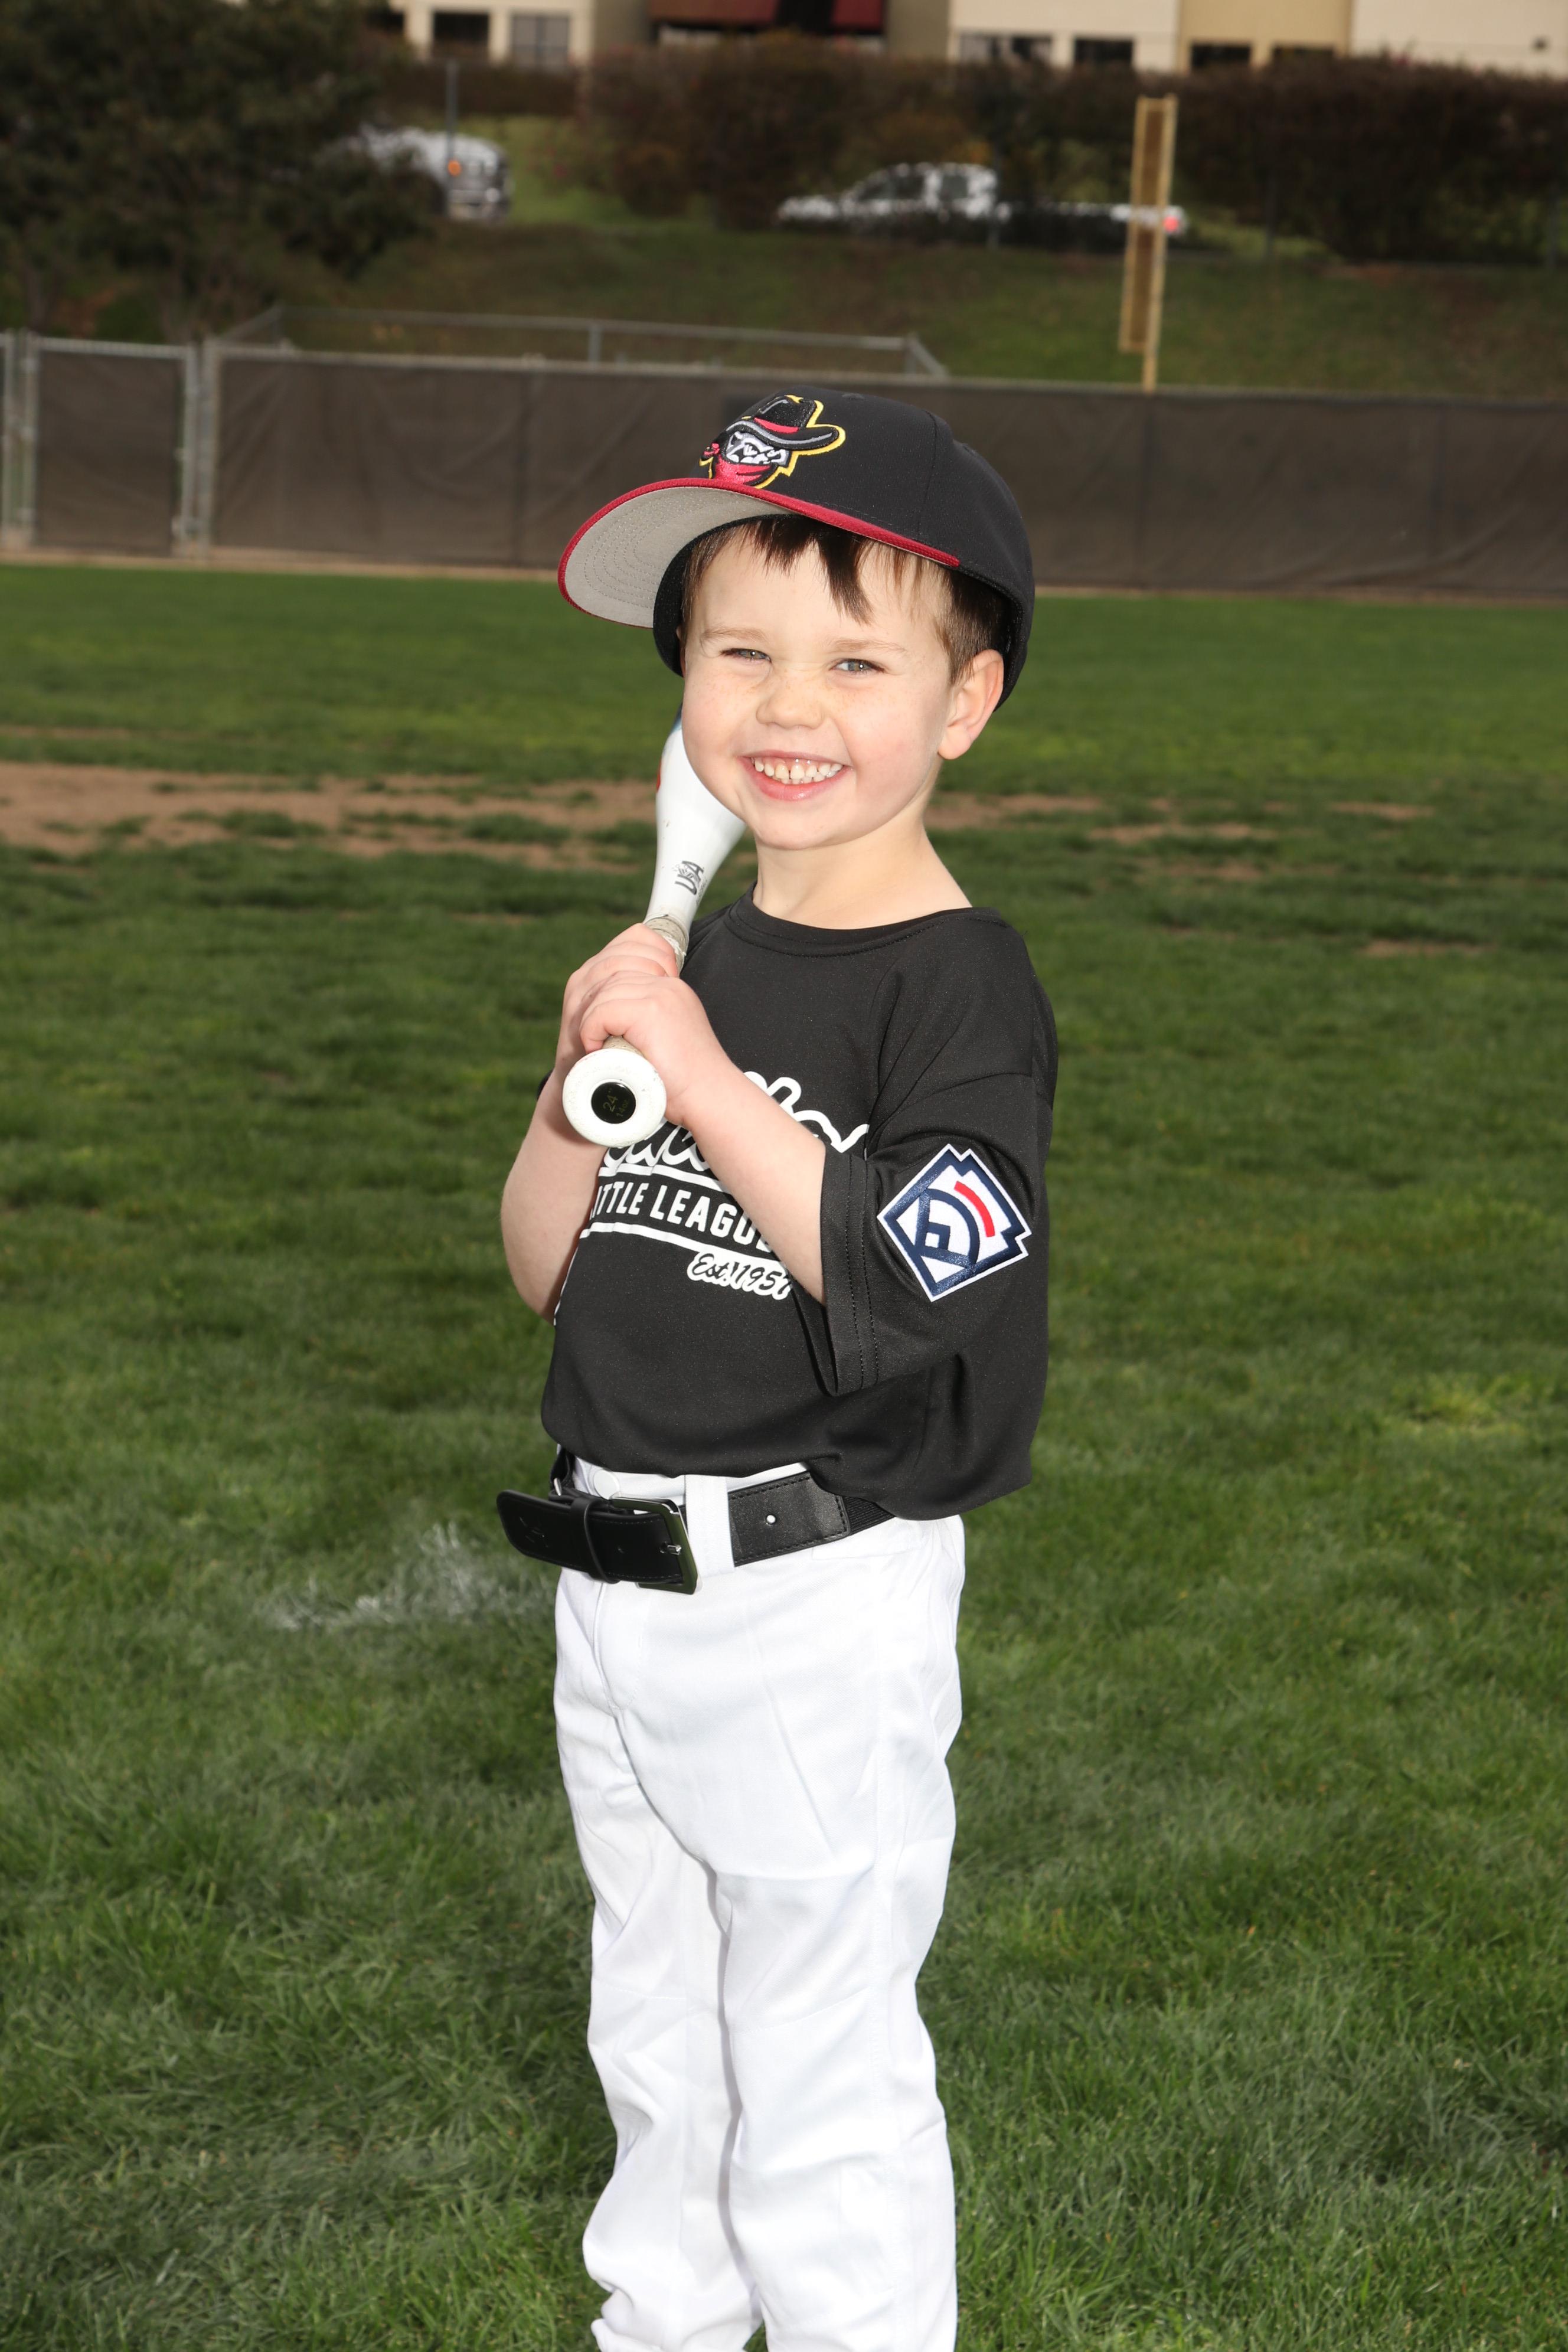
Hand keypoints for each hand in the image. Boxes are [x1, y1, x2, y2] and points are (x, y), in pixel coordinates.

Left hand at [559, 925, 727, 1128]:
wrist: (710, 1098)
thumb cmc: (687, 1083)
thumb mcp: (669, 1041)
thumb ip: (650, 1026)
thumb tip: (618, 1029)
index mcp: (672, 989)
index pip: (626, 968)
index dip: (603, 995)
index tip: (597, 1027)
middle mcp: (668, 985)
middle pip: (612, 978)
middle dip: (592, 1006)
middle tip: (588, 1038)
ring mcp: (661, 995)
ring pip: (604, 993)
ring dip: (589, 1020)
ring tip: (592, 1048)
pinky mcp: (651, 1011)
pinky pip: (604, 1010)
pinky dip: (591, 1029)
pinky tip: (595, 1048)